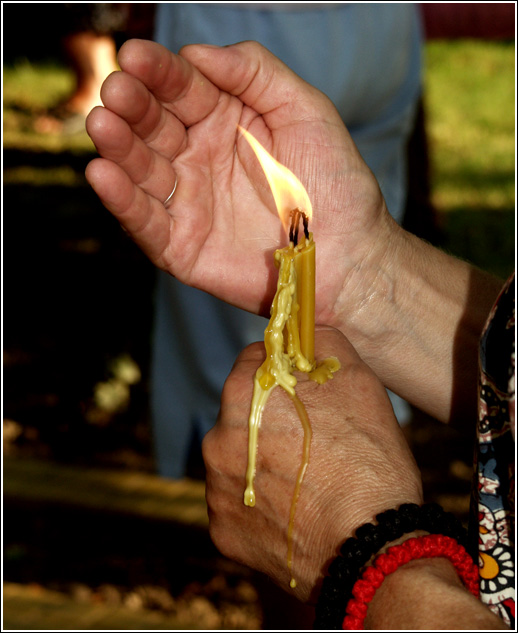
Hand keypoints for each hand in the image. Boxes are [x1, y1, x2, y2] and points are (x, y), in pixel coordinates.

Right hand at [85, 39, 390, 320]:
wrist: (350, 253)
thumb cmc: (334, 181)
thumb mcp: (305, 110)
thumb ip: (255, 73)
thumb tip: (198, 52)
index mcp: (223, 121)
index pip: (180, 88)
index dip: (159, 72)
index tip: (138, 57)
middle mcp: (198, 158)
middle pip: (153, 126)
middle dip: (132, 107)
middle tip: (118, 92)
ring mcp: (188, 203)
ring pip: (142, 171)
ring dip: (118, 148)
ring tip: (103, 125)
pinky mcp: (181, 247)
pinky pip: (146, 222)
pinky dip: (123, 202)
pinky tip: (103, 175)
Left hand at [202, 327, 422, 601]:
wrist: (369, 550)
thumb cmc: (366, 459)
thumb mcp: (357, 379)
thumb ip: (320, 342)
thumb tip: (302, 332)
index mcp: (243, 393)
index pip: (253, 362)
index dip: (282, 372)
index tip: (302, 390)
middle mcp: (217, 438)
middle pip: (242, 412)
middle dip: (270, 418)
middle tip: (311, 441)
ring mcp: (216, 488)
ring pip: (238, 457)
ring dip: (262, 461)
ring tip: (306, 481)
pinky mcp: (222, 531)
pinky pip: (238, 503)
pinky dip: (259, 503)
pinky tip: (294, 511)